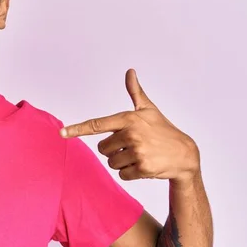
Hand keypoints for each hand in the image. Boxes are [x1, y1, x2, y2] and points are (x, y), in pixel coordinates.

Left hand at [59, 69, 199, 183]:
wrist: (186, 155)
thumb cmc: (163, 130)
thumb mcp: (149, 110)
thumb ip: (135, 92)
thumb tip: (129, 71)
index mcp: (128, 119)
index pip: (97, 124)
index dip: (77, 129)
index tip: (61, 133)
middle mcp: (131, 134)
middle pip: (102, 149)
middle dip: (113, 150)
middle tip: (132, 146)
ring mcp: (137, 151)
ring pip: (112, 162)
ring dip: (122, 162)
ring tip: (140, 155)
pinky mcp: (143, 168)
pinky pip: (122, 174)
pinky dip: (130, 173)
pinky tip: (144, 165)